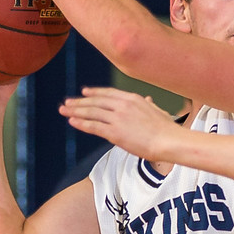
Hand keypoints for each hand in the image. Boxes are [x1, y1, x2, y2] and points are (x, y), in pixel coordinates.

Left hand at [59, 87, 178, 157]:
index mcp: (133, 99)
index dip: (94, 92)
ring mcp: (118, 118)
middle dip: (80, 102)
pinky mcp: (115, 132)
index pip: (108, 93)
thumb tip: (148, 100)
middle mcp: (123, 105)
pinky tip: (72, 121)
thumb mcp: (158, 112)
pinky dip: (81, 123)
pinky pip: (94, 126)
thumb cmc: (167, 130)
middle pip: (96, 102)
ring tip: (64, 110)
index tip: (84, 92)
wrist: (169, 141)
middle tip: (67, 102)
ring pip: (91, 112)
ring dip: (75, 111)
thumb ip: (149, 105)